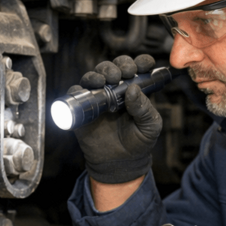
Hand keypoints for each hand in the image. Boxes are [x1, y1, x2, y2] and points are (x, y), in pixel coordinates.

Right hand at [70, 54, 161, 183]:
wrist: (120, 163)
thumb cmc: (138, 143)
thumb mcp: (150, 127)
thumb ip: (145, 109)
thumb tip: (133, 89)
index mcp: (135, 90)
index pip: (137, 68)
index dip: (140, 62)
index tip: (143, 65)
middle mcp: (115, 89)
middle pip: (113, 67)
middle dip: (118, 65)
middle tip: (122, 73)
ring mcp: (98, 97)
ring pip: (94, 75)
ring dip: (99, 73)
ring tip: (105, 80)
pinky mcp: (83, 108)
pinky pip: (76, 93)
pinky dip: (79, 89)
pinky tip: (87, 91)